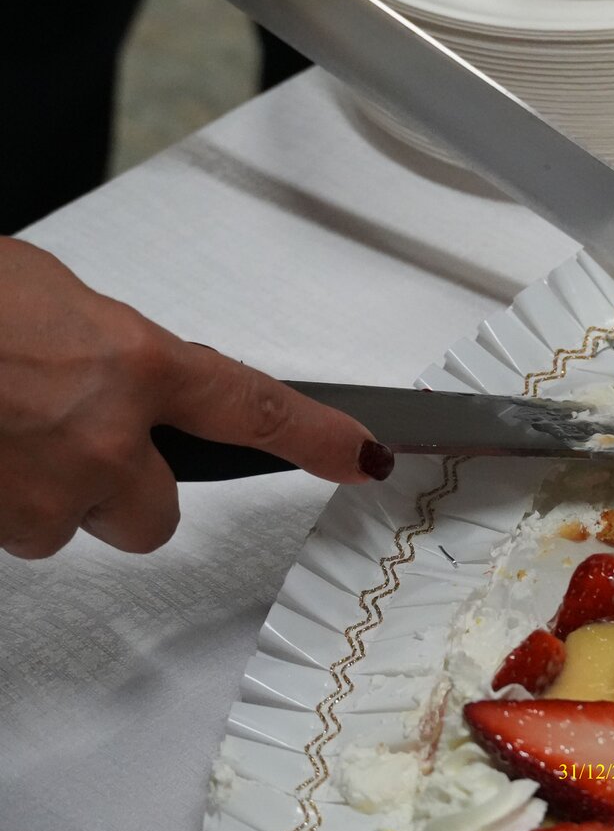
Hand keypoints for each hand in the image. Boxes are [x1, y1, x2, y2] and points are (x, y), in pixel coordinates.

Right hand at [0, 238, 391, 559]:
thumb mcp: (55, 298)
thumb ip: (112, 350)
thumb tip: (128, 379)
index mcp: (136, 362)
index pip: (257, 409)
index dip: (320, 438)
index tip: (362, 457)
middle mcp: (103, 437)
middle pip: (155, 518)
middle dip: (119, 493)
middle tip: (65, 440)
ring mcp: (41, 490)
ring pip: (67, 527)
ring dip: (42, 494)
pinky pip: (10, 533)